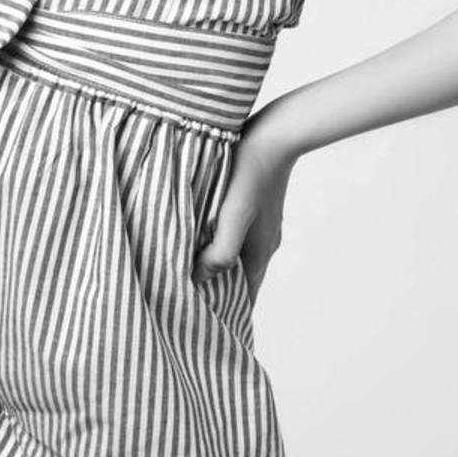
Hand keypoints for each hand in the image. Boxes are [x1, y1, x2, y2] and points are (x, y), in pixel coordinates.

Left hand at [191, 98, 298, 307]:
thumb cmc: (252, 174)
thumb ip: (221, 251)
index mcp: (260, 252)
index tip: (202, 322)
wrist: (275, 134)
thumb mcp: (234, 216)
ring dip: (212, 263)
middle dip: (215, 289)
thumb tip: (199, 278)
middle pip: (237, 278)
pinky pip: (231, 233)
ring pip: (232, 254)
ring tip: (182, 266)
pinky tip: (195, 232)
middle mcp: (262, 242)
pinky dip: (214, 241)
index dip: (226, 312)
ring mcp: (258, 224)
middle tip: (183, 297)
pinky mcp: (250, 205)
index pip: (244, 297)